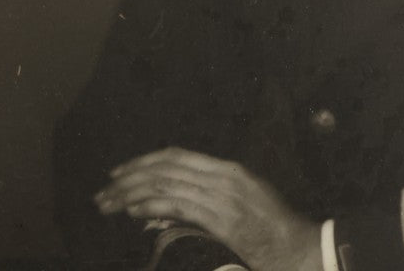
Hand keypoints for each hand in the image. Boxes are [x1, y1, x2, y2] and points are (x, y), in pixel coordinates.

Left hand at [95, 147, 320, 270]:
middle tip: (103, 191)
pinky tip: (133, 211)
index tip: (119, 172)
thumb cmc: (273, 230)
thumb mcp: (244, 202)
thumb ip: (209, 200)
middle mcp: (223, 177)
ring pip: (166, 185)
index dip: (144, 160)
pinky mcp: (222, 219)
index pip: (177, 155)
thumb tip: (168, 206)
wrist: (300, 248)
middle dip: (129, 177)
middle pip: (166, 167)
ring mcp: (223, 197)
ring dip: (131, 194)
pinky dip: (152, 206)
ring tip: (108, 204)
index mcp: (229, 169)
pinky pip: (179, 206)